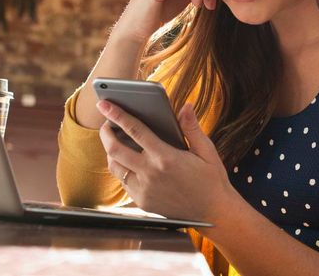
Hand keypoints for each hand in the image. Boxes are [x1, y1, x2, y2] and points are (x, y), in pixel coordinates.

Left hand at [96, 99, 233, 221]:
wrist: (213, 213)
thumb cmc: (211, 179)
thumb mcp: (206, 151)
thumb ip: (192, 128)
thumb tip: (185, 106)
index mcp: (166, 157)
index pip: (135, 130)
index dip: (117, 115)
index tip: (104, 104)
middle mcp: (151, 174)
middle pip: (115, 149)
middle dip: (105, 133)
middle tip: (106, 123)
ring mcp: (144, 190)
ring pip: (115, 167)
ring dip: (110, 152)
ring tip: (115, 141)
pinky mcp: (142, 202)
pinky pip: (123, 182)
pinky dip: (121, 169)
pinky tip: (128, 161)